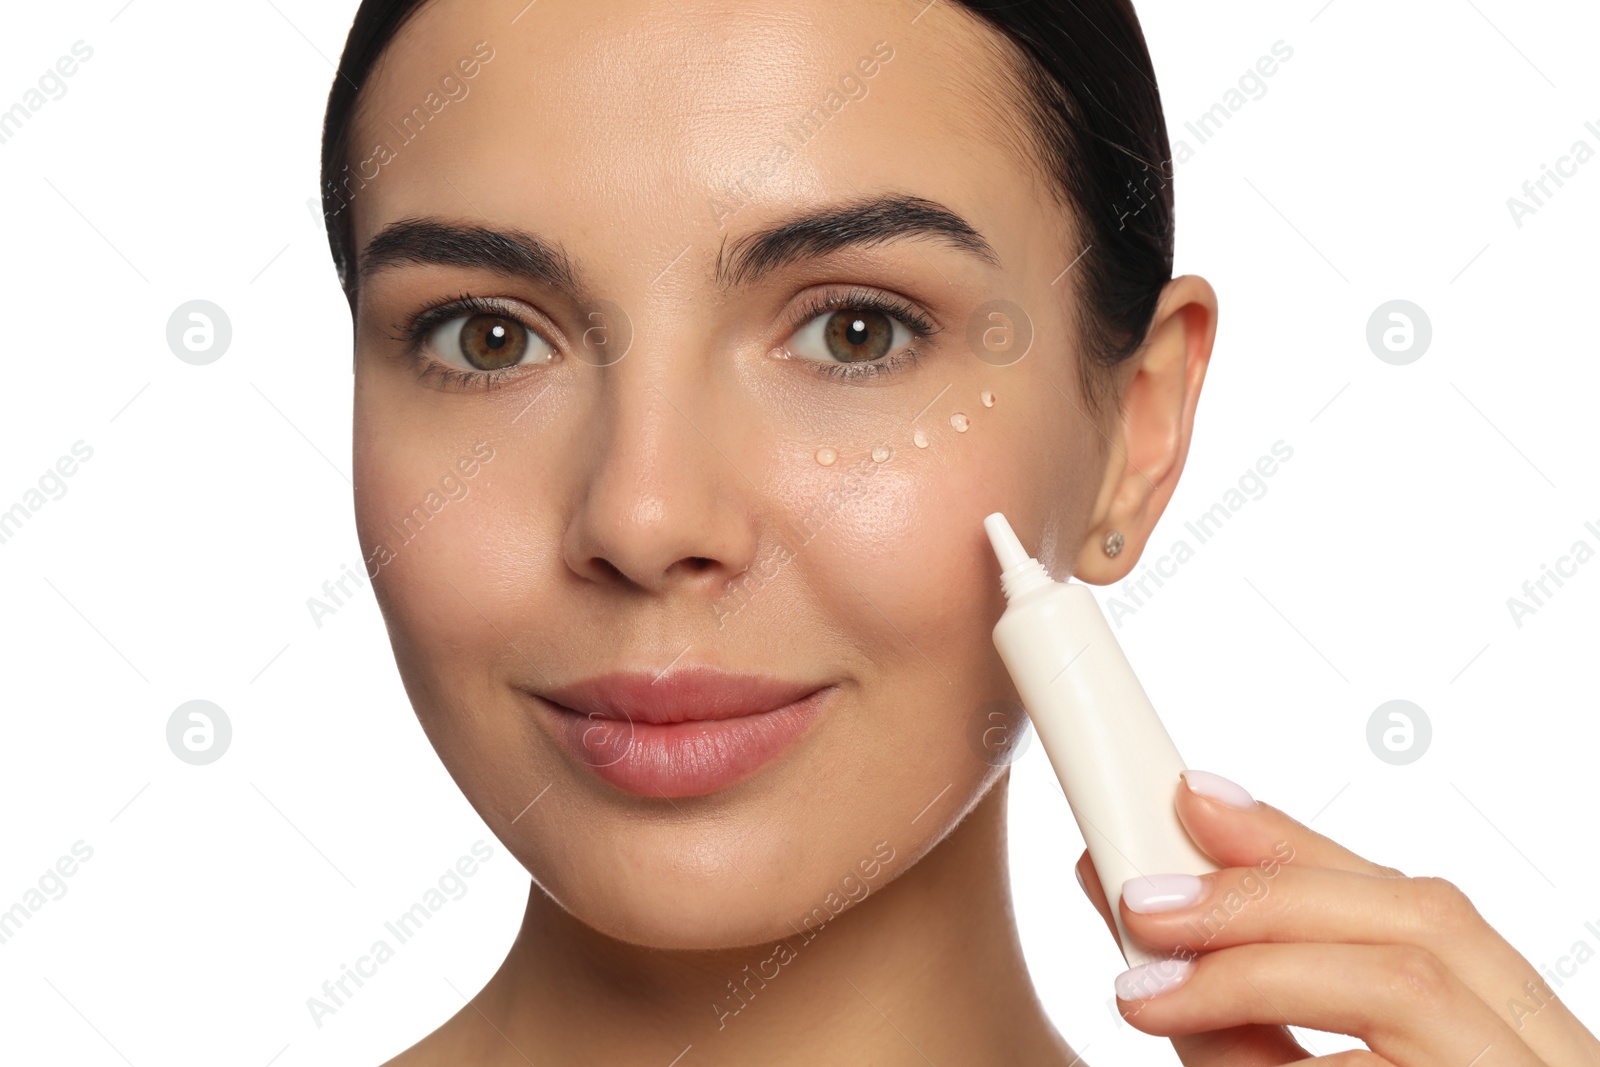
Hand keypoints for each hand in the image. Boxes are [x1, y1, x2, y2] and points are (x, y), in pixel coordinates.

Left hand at [1074, 769, 1599, 1065]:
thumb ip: (1236, 1020)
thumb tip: (1135, 917)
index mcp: (1506, 1036)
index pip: (1416, 902)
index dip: (1299, 837)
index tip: (1191, 794)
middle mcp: (1544, 1061)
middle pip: (1425, 918)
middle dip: (1266, 889)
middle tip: (1139, 895)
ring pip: (1410, 985)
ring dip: (1260, 964)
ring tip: (1143, 986)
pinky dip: (1292, 1064)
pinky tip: (1211, 1059)